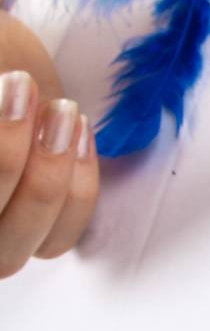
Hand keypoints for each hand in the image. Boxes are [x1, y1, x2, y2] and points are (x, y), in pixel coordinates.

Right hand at [0, 0, 98, 277]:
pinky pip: (60, 241)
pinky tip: (80, 132)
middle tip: (26, 88)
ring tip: (64, 109)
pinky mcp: (35, 234)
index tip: (12, 81)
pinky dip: (77, 194)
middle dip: (5, 159)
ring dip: (47, 178)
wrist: (2, 83)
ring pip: (17, 249)